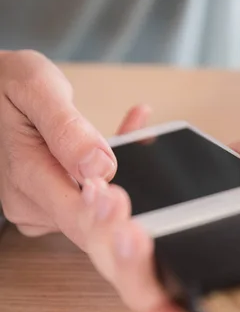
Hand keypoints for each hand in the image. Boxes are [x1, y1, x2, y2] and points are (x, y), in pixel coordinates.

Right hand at [0, 49, 147, 248]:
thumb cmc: (7, 85)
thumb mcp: (36, 88)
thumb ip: (67, 129)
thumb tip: (100, 167)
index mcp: (25, 174)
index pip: (75, 216)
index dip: (110, 220)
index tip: (135, 206)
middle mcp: (31, 202)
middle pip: (91, 227)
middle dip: (127, 214)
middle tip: (154, 195)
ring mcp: (42, 208)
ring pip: (98, 211)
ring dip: (128, 180)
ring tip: (143, 133)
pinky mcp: (53, 206)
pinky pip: (94, 200)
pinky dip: (117, 174)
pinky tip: (135, 137)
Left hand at [80, 114, 239, 311]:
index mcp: (228, 273)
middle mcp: (190, 259)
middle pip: (142, 280)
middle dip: (123, 259)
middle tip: (121, 219)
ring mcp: (166, 234)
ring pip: (116, 243)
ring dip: (102, 221)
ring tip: (104, 186)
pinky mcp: (152, 207)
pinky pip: (119, 202)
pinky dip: (113, 174)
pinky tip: (131, 128)